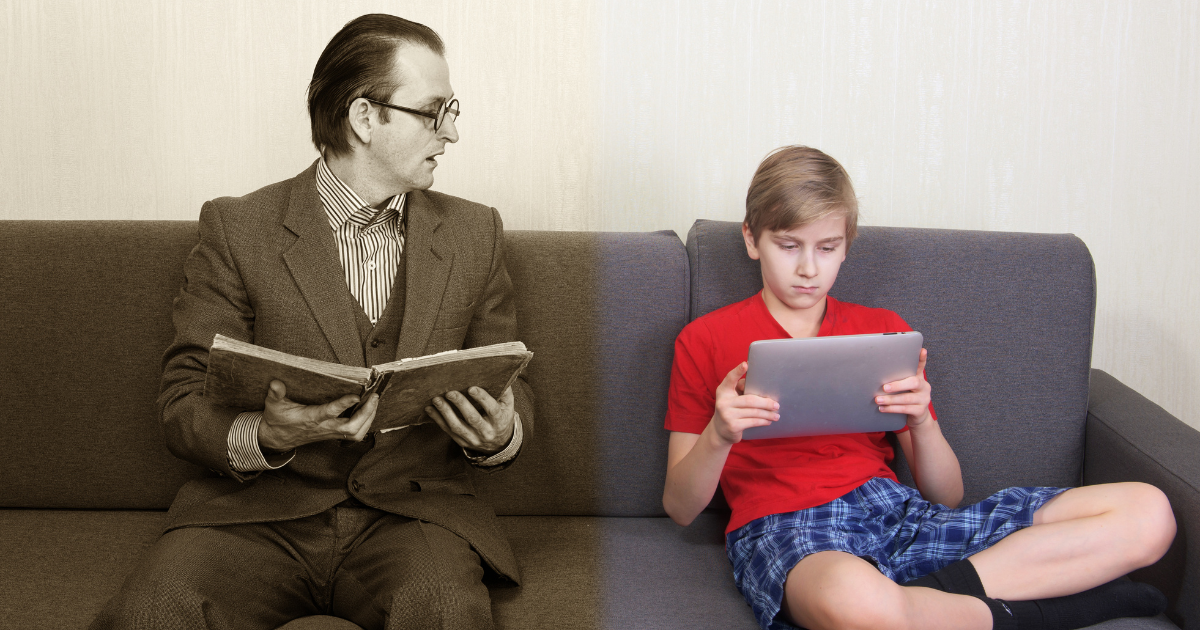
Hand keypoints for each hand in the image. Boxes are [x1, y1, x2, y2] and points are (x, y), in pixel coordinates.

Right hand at [258, 380, 378, 451]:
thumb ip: (275, 394)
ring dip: (369, 418)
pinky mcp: (334, 434)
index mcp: (311, 418)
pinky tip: (369, 411)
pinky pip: (355, 434)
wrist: (278, 438)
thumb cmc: (278, 420)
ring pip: (356, 433)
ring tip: (375, 402)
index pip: (329, 413)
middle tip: (375, 397)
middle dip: (366, 413)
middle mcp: (324, 427)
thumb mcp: (273, 406)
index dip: (343, 405)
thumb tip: (276, 383)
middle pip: (351, 427)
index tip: (356, 396)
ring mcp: (330, 432)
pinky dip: (366, 423)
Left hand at [426, 386, 514, 454]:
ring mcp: (473, 439)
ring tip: (436, 400)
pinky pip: (448, 431)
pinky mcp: (462, 442)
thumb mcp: (508, 406)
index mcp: (499, 421)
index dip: (482, 399)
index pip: (492, 410)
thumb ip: (504, 391)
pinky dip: (438, 420)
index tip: (472, 388)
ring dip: (445, 412)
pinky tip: (430, 409)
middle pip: (473, 418)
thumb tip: (498, 373)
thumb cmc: (501, 418)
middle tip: (450, 392)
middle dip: (461, 404)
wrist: (499, 443)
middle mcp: (487, 432)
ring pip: (458, 426)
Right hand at [711, 362, 779, 444]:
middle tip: (776, 404)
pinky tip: (768, 421)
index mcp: (723, 391)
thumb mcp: (732, 398)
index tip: (746, 364)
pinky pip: (752, 422)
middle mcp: (723, 401)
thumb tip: (761, 384)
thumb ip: (741, 389)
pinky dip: (763, 421)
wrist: (719, 431)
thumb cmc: (731, 409)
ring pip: (754, 412)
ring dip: (767, 414)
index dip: (738, 371)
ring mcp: (727, 414)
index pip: (730, 378)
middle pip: (749, 400)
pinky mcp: (732, 426)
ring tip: (776, 415)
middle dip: (766, 402)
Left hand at [877, 348, 932, 427]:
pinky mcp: (921, 411)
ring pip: (907, 398)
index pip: (921, 367)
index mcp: (920, 379)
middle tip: (884, 387)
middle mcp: (924, 387)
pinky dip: (892, 409)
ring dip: (890, 399)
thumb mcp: (906, 387)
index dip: (922, 359)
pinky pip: (905, 409)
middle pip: (914, 382)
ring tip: (878, 399)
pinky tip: (883, 408)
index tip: (922, 350)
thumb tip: (879, 372)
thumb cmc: (908, 398)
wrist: (918, 417)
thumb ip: (898, 378)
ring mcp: (924, 399)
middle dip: (898, 385)